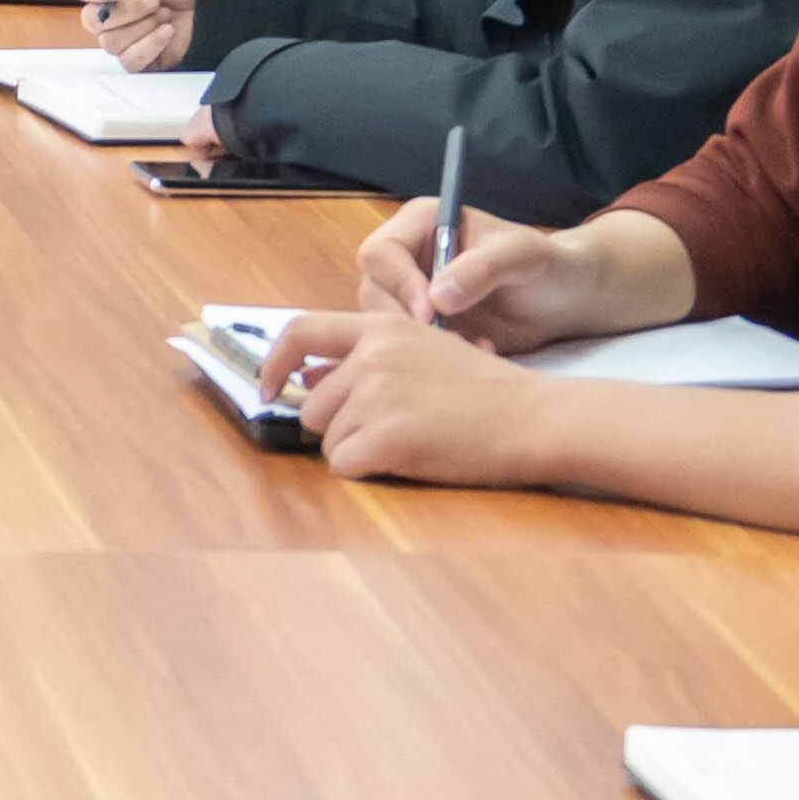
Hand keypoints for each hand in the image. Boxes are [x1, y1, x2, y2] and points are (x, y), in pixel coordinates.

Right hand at [69, 0, 197, 72]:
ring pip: (110, 43)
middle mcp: (111, 14)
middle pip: (93, 21)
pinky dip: (150, 45)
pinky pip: (130, 61)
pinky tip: (167, 31)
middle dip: (127, 10)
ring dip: (142, 26)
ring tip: (165, 12)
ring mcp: (124, 39)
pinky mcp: (140, 60)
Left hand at [243, 309, 549, 485]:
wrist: (531, 417)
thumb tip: (304, 381)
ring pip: (328, 441)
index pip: (300, 332)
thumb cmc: (483, 389)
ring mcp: (376, 397)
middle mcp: (371, 357)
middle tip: (393, 428)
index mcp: (380, 328)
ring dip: (358, 450)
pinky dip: (370, 471)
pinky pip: (345, 467)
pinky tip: (410, 458)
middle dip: (339, 426)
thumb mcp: (424, 351)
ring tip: (411, 439)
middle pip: (312, 406)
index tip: (266, 388)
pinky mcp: (384, 438)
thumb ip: (365, 358)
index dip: (273, 363)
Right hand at [348, 199, 648, 350]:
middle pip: (374, 291)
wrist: (566, 300)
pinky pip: (408, 346)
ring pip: (384, 324)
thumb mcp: (524, 256)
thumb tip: (438, 297)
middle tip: (448, 340)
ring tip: (472, 345)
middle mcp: (409, 257)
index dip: (398, 283)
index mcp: (422, 224)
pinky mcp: (425, 327)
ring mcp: (414, 294)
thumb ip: (483, 268)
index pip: (380, 252)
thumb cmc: (548, 265)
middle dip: (405, 320)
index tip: (431, 313)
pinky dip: (434, 356)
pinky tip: (476, 352)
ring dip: (422, 342)